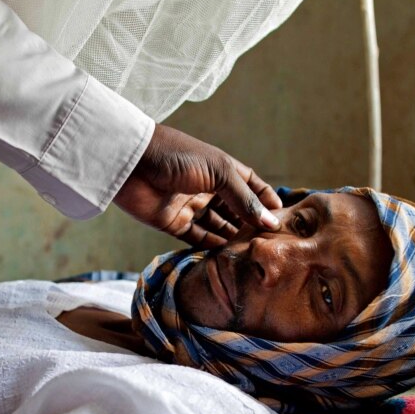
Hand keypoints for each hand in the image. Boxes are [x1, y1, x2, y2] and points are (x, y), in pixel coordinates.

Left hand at [112, 123, 283, 248]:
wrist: (131, 163)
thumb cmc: (177, 157)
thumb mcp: (219, 173)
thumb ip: (244, 200)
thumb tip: (271, 222)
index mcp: (222, 169)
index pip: (252, 186)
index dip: (266, 201)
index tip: (283, 220)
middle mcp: (208, 187)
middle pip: (235, 210)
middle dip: (250, 225)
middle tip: (268, 244)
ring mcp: (191, 205)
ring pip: (218, 226)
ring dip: (232, 238)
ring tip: (250, 254)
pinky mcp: (173, 222)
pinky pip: (196, 238)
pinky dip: (210, 246)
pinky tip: (225, 256)